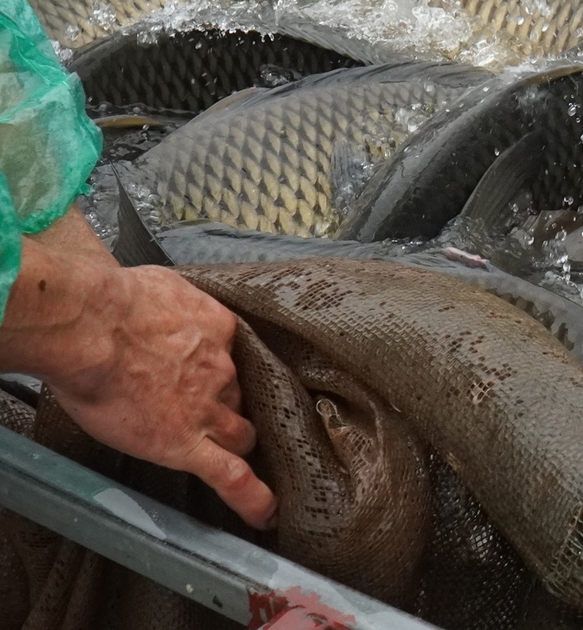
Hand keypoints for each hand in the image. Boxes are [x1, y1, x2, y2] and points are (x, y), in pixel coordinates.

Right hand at [0, 208, 274, 528]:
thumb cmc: (114, 300)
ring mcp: (210, 410)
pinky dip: (252, 498)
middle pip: (243, 398)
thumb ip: (172, 302)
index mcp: (219, 331)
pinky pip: (231, 476)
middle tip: (230, 420)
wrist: (95, 326)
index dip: (232, 373)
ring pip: (240, 434)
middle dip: (238, 409)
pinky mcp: (189, 443)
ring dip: (239, 444)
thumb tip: (160, 300)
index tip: (228, 379)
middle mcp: (224, 371)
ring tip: (245, 461)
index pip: (236, 360)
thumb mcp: (159, 287)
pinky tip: (266, 515)